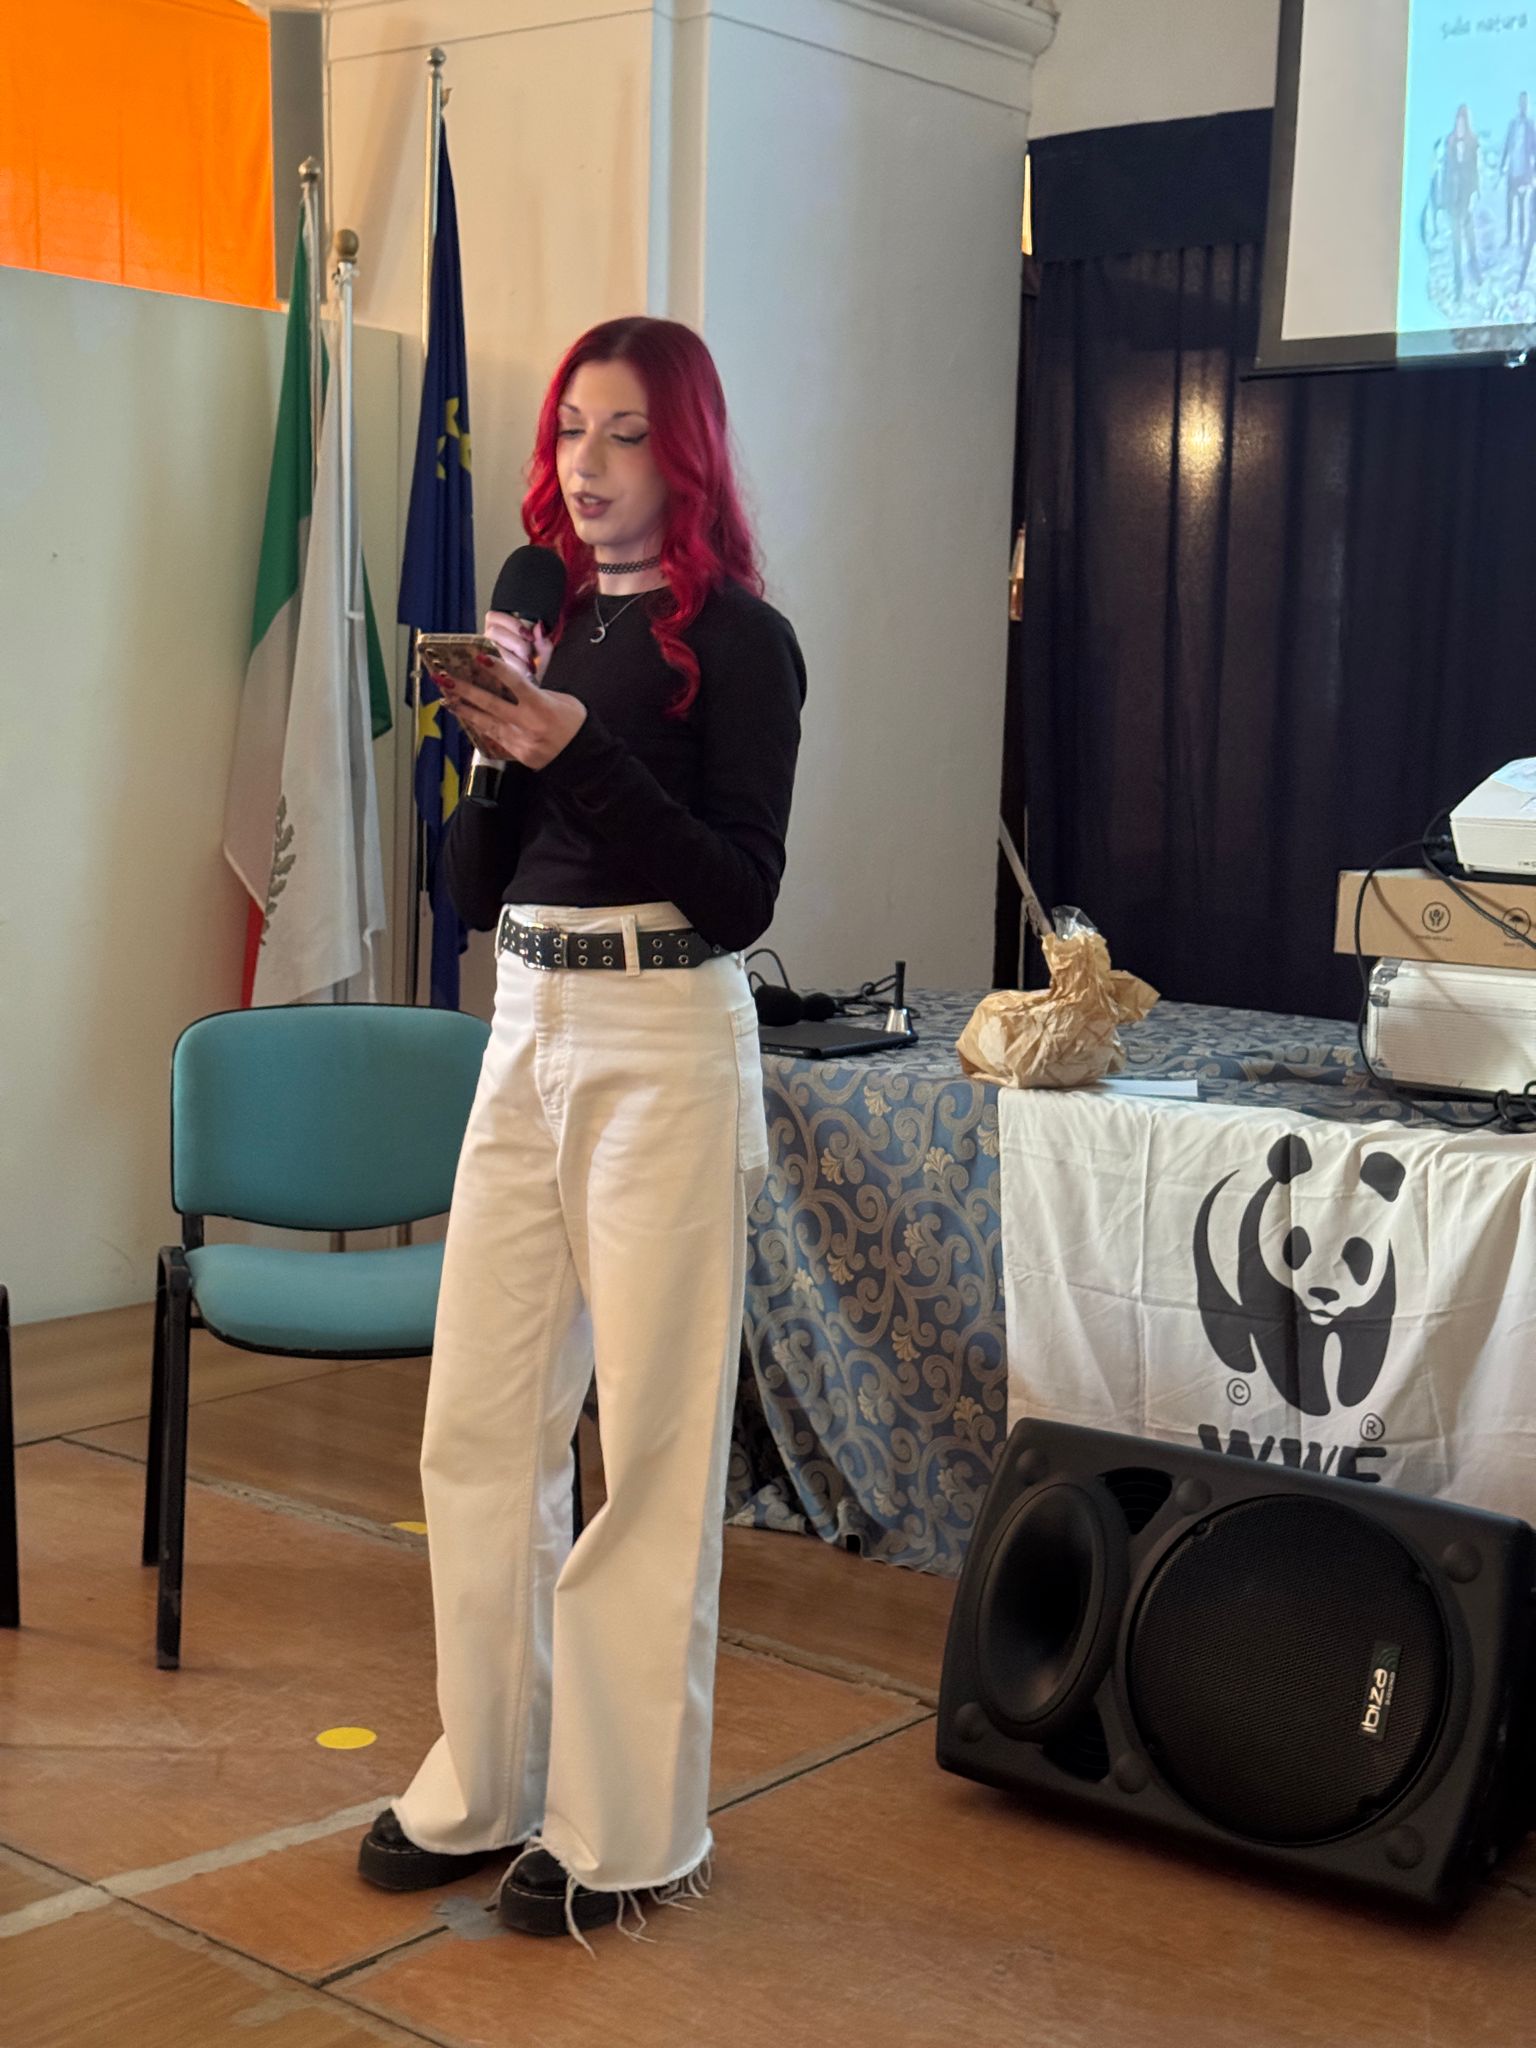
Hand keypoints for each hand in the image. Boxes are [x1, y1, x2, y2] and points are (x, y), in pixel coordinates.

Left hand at [438, 613, 586, 770]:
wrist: (584, 758)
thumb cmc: (574, 723)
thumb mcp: (562, 700)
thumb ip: (536, 692)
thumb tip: (512, 685)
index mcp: (542, 707)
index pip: (516, 684)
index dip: (497, 669)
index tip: (479, 657)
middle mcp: (528, 725)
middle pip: (491, 704)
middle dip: (465, 690)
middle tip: (444, 678)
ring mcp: (520, 742)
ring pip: (486, 723)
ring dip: (464, 709)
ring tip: (446, 698)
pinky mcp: (517, 754)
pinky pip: (493, 737)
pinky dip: (478, 725)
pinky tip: (465, 717)